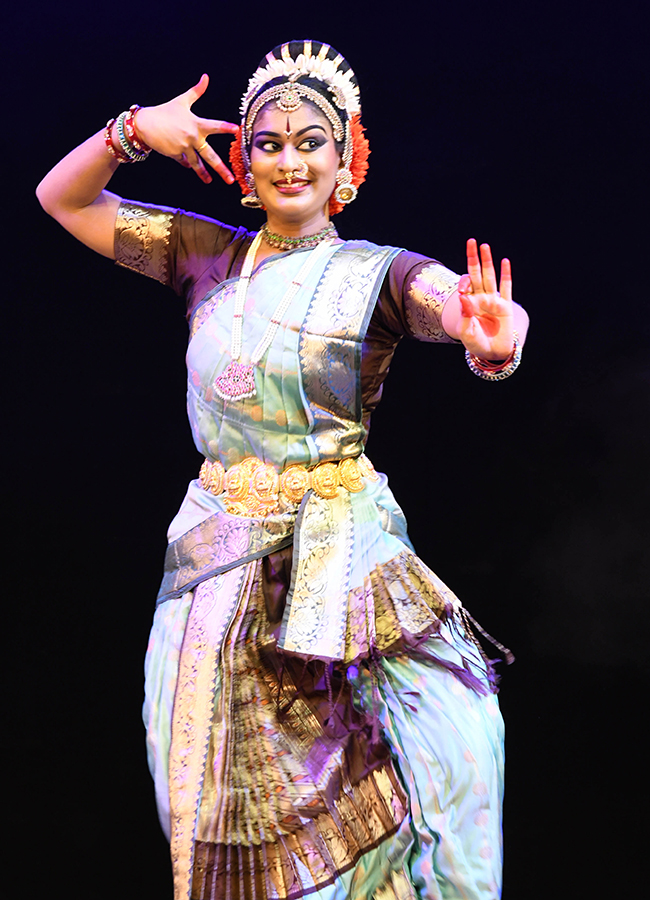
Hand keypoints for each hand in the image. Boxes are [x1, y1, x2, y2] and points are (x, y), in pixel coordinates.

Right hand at [134, 75, 238, 183]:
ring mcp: (184, 148)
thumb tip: (206, 77)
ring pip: (197, 164)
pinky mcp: (175, 155)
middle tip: (230, 179)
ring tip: (210, 181)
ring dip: (203, 174)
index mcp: (196, 124)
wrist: (144, 124)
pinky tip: (189, 166)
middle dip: (221, 168)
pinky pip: (184, 161)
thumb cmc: (164, 111)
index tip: (237, 130)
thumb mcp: (181, 101)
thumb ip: (196, 91)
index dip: (226, 127)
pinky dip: (187, 163)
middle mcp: (192, 138)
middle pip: (210, 155)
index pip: (215, 126)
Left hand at [457, 238, 514, 358]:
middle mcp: (480, 297)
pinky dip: (505, 275)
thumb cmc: (475, 342)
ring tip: (485, 246)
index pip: (465, 284)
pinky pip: (506, 287)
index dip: (464, 281)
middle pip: (476, 273)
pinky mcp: (505, 306)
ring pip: (490, 276)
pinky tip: (505, 262)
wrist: (491, 352)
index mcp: (468, 302)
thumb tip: (463, 296)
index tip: (463, 288)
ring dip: (488, 261)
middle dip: (473, 258)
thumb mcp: (466, 331)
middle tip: (472, 241)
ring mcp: (493, 300)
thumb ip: (465, 314)